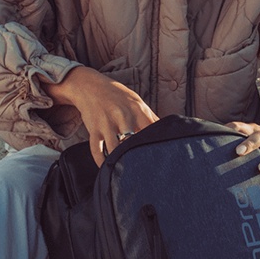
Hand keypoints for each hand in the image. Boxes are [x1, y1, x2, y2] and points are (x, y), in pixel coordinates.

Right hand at [42, 66, 157, 166]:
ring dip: (119, 161)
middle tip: (144, 170)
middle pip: (133, 140)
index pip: (151, 130)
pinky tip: (105, 167)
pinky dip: (100, 161)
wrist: (90, 86)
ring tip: (126, 173)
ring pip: (114, 148)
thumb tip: (169, 131)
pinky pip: (96, 149)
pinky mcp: (93, 128)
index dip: (156, 145)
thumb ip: (151, 117)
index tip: (160, 157)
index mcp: (137, 109)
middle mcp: (123, 115)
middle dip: (138, 156)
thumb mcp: (136, 101)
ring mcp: (107, 123)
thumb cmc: (117, 95)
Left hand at [226, 119, 259, 186]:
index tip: (226, 132)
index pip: (242, 127)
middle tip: (238, 152)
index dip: (234, 128)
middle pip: (259, 137)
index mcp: (253, 129)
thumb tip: (204, 137)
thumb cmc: (252, 140)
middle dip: (249, 144)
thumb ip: (228, 137)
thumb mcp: (243, 134)